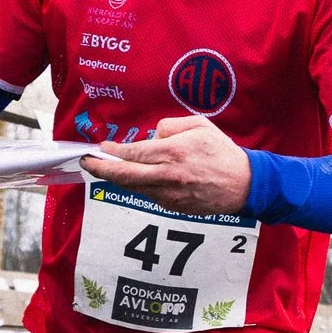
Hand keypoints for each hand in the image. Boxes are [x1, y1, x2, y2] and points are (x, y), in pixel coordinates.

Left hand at [83, 115, 251, 215]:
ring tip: (107, 169)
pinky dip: (139, 186)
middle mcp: (168, 175)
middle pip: (124, 176)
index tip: (100, 148)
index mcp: (173, 152)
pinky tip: (138, 178)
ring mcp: (170, 195)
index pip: (132, 153)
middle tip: (86, 163)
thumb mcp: (199, 125)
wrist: (245, 184)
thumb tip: (151, 136)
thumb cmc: (222, 152)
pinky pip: (149, 195)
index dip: (111, 152)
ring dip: (117, 179)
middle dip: (100, 170)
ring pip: (133, 188)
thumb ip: (170, 126)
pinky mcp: (174, 207)